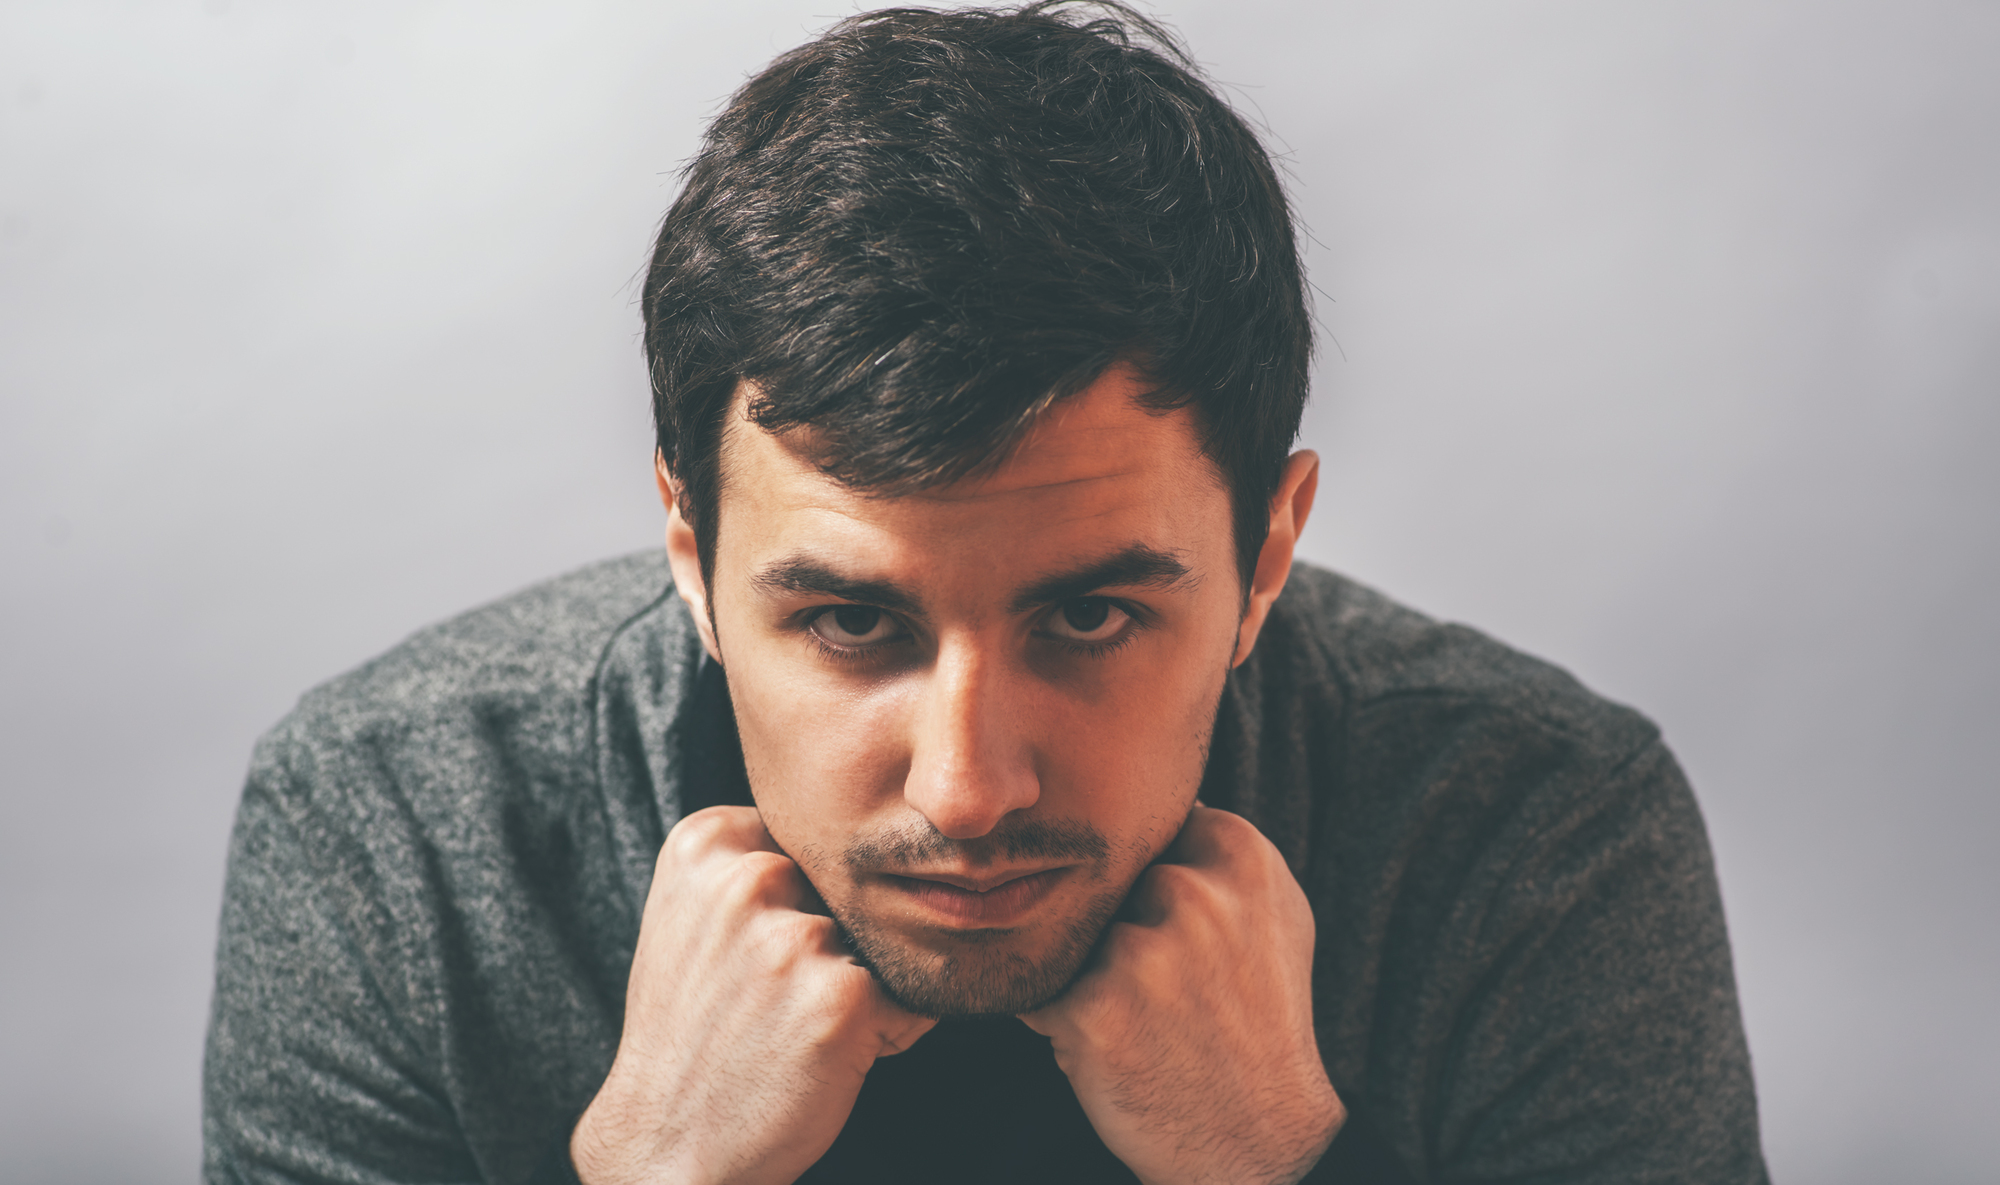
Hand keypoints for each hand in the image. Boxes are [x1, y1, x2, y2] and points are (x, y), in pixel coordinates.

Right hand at [570, 806, 936, 1184]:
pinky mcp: (842, 995)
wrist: (666, 1142)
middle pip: (843, 889)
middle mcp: (748, 877)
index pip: (807, 843)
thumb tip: (873, 843)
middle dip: (832, 942)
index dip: (796, 902)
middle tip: (771, 1001)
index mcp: (705, 842)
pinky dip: (886, 1031)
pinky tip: (823, 1055)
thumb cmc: (693, 1031)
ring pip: (874, 942)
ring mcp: (796, 936)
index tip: (749, 951)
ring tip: (793, 1030)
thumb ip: (760, 863)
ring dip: (857, 988)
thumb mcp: (694, 916)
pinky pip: (907, 997)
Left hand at [1020, 806, 1341, 1184]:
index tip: (1173, 928)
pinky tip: (1119, 1049)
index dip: (1148, 886)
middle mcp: (1192, 891)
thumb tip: (1154, 795)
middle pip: (1107, 884)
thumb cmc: (1261, 1023)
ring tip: (1145, 1022)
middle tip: (1164, 991)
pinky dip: (1064, 1023)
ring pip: (1074, 937)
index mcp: (1238, 854)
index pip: (1146, 831)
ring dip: (1090, 977)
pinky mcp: (1095, 1006)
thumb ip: (1217, 849)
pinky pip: (1044, 991)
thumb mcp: (1273, 915)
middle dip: (1118, 932)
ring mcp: (1142, 948)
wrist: (1261, 1141)